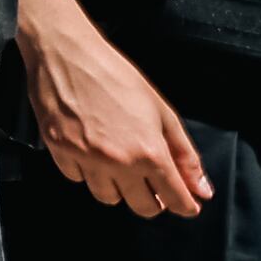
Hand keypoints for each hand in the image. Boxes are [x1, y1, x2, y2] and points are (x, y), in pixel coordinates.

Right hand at [21, 7, 209, 216]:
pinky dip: (86, 171)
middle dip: (154, 201)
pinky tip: (91, 151)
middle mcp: (118, 162)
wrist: (67, 53)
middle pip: (142, 207)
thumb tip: (202, 190)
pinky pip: (76, 178)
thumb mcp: (162, 111)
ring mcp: (85, 158)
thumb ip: (185, 155)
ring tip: (119, 165)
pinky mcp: (58, 151)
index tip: (187, 204)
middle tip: (153, 184)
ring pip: (107, 198)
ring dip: (118, 188)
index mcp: (149, 151)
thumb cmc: (116, 76)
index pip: (176, 199)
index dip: (186, 205)